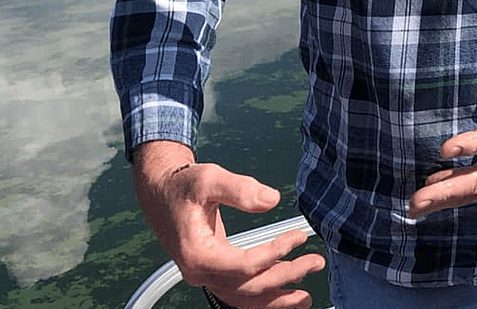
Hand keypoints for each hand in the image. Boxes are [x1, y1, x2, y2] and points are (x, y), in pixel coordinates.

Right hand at [131, 141, 324, 308]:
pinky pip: (239, 291)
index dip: (276, 253)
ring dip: (276, 298)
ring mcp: (205, 275)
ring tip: (305, 296)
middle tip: (316, 263)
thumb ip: (240, 189)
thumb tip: (272, 200)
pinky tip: (283, 289)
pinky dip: (262, 295)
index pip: (245, 265)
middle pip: (248, 288)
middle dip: (285, 277)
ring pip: (244, 298)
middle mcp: (200, 272)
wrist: (160, 191)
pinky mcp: (212, 270)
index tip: (299, 236)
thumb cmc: (183, 185)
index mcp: (197, 254)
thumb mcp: (209, 178)